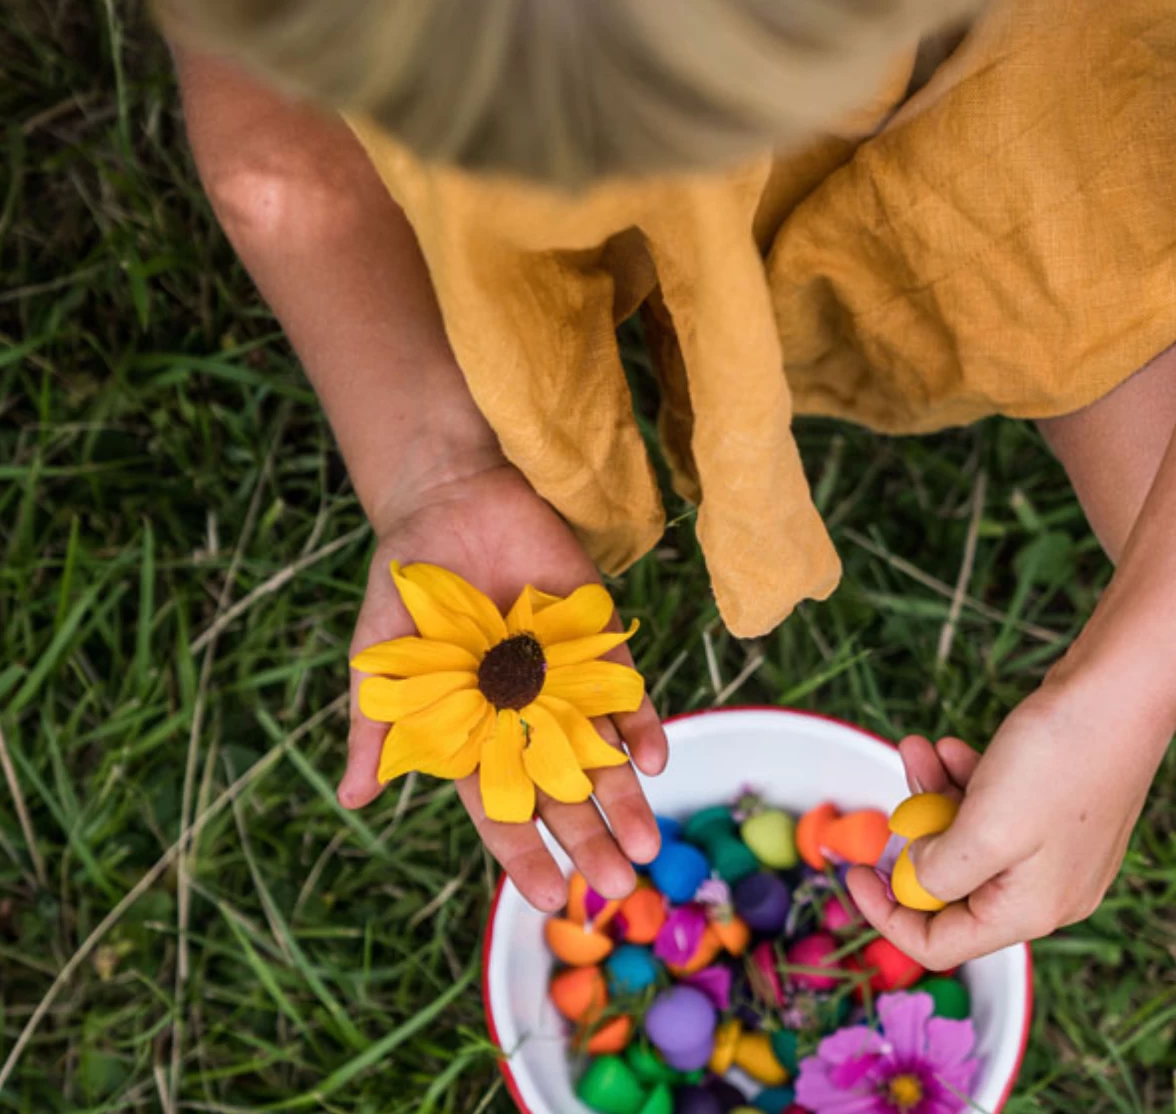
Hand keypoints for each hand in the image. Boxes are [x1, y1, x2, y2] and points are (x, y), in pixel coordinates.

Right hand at [339, 459, 666, 910]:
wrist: (451, 502)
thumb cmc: (408, 589)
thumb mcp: (382, 661)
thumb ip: (377, 726)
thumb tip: (353, 800)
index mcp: (475, 733)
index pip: (501, 805)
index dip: (524, 851)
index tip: (550, 896)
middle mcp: (526, 716)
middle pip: (562, 789)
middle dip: (588, 837)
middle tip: (615, 883)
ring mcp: (565, 680)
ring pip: (602, 751)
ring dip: (626, 796)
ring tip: (647, 846)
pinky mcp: (596, 639)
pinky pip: (624, 688)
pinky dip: (639, 722)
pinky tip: (653, 758)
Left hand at [847, 684, 1166, 968]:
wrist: (1117, 694)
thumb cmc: (1059, 761)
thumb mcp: (985, 829)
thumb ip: (940, 869)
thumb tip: (914, 876)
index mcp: (1028, 909)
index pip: (939, 942)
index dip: (886, 913)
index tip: (853, 870)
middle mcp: (1041, 889)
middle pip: (948, 885)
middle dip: (913, 833)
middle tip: (898, 790)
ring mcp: (1046, 849)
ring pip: (962, 835)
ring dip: (930, 793)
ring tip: (917, 749)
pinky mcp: (1047, 810)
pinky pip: (985, 807)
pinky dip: (958, 779)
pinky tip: (950, 746)